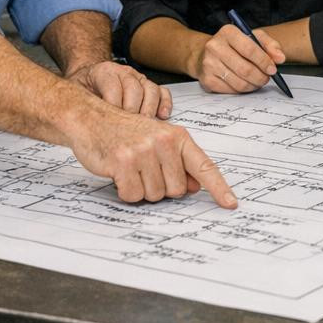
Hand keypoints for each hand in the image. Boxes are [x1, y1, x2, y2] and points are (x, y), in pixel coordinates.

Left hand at [66, 59, 170, 118]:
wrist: (89, 77)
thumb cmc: (83, 88)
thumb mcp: (74, 92)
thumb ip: (79, 103)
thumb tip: (80, 122)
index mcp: (104, 71)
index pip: (114, 87)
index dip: (114, 108)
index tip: (111, 125)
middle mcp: (124, 72)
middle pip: (135, 89)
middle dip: (132, 112)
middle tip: (127, 131)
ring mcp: (139, 78)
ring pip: (151, 90)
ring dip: (149, 110)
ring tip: (144, 127)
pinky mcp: (149, 86)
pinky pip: (162, 92)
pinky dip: (165, 104)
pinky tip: (162, 116)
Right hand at [69, 104, 237, 208]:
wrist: (92, 118)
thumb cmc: (125, 132)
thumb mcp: (157, 141)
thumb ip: (178, 162)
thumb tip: (195, 186)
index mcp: (178, 136)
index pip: (204, 166)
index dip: (218, 188)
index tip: (231, 204)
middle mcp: (164, 142)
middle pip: (177, 190)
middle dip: (161, 187)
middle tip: (145, 169)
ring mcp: (144, 151)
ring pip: (154, 195)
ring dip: (141, 188)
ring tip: (131, 168)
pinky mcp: (123, 162)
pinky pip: (133, 195)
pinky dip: (125, 191)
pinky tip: (119, 173)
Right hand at [192, 24, 284, 93]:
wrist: (207, 53)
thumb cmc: (235, 45)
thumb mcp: (253, 37)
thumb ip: (270, 45)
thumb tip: (280, 58)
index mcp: (228, 32)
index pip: (249, 49)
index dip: (264, 61)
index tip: (273, 69)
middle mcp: (214, 46)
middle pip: (245, 69)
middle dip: (261, 77)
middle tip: (267, 78)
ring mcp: (208, 64)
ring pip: (239, 82)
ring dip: (253, 85)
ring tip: (258, 81)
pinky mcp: (206, 79)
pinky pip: (231, 90)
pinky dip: (242, 90)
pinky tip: (245, 83)